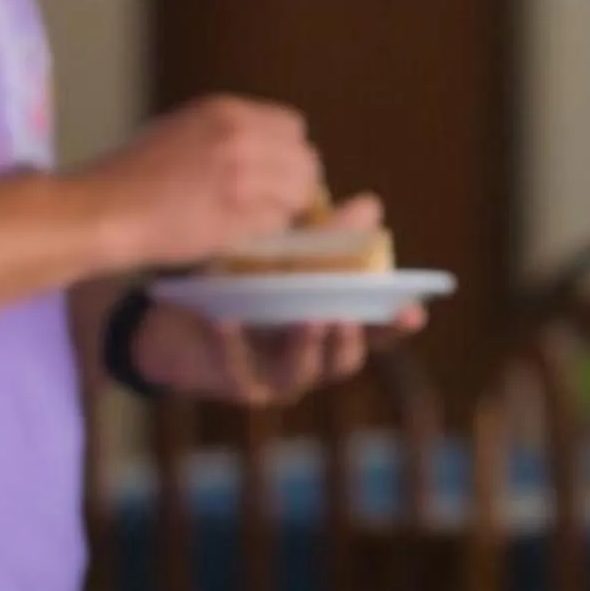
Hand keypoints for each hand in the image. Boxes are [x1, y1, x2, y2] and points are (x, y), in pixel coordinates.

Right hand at [74, 95, 318, 267]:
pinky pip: (278, 224)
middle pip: (304, 159)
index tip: (275, 174)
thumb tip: (264, 152)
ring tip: (253, 222)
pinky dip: (267, 233)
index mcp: (226, 110)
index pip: (293, 127)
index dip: (287, 154)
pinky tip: (241, 236)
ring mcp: (243, 175)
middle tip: (272, 204)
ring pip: (298, 194)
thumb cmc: (128, 176)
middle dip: (294, 183)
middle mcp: (241, 136)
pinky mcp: (240, 213)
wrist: (103, 209)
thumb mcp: (181, 130)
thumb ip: (225, 134)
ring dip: (283, 210)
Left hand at [128, 194, 424, 404]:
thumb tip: (370, 207)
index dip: (395, 325)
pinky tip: (226, 320)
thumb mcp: (284, 258)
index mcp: (330, 330)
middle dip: (350, 339)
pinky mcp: (236, 384)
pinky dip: (233, 344)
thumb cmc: (242, 286)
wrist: (176, 317)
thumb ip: (328, 241)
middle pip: (344, 360)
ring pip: (300, 371)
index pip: (374, 332)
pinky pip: (237, 367)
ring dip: (306, 346)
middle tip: (348, 314)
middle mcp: (311, 359)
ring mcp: (275, 377)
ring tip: (306, 319)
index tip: (413, 311)